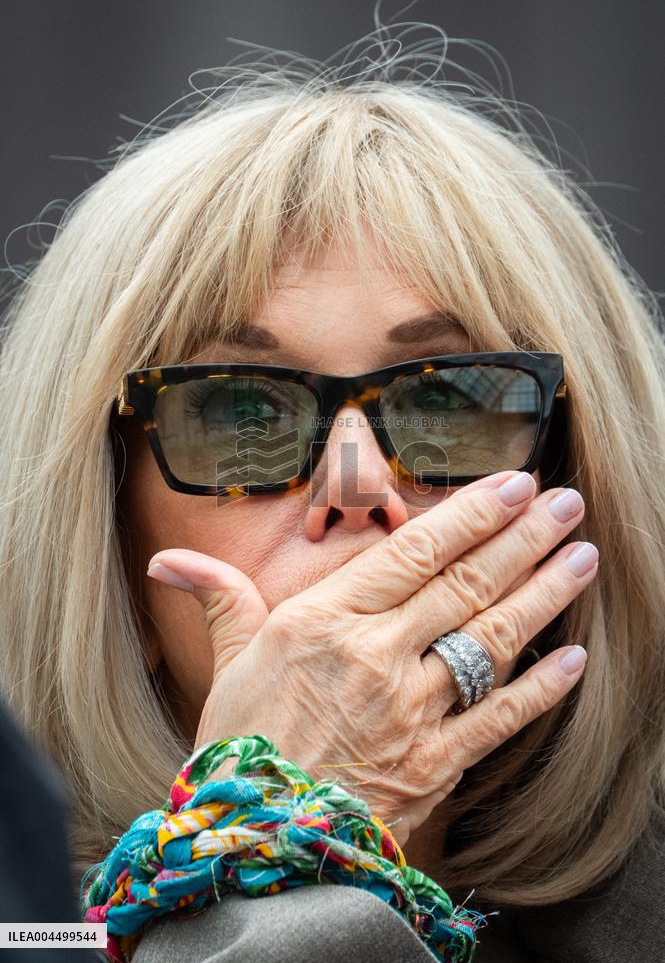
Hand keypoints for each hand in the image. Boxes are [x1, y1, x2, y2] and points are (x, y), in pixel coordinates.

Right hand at [147, 469, 596, 846]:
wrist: (255, 843)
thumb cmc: (241, 747)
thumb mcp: (229, 663)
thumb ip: (219, 598)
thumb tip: (169, 561)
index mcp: (326, 620)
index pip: (413, 551)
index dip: (470, 514)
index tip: (512, 484)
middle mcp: (376, 655)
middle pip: (464, 585)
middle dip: (523, 538)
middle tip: (566, 502)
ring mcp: (412, 710)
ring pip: (492, 640)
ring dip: (543, 594)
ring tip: (581, 556)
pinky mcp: (436, 764)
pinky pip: (499, 718)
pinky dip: (542, 689)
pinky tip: (575, 659)